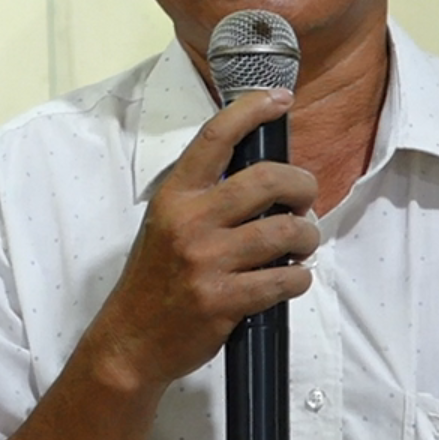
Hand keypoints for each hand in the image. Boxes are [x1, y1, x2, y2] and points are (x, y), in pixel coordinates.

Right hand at [78, 88, 318, 395]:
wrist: (131, 340)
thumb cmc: (155, 278)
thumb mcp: (167, 223)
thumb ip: (207, 197)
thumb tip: (266, 176)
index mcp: (175, 196)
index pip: (215, 138)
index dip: (251, 110)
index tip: (279, 99)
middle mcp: (190, 222)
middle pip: (267, 180)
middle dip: (302, 184)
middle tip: (305, 198)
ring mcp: (207, 262)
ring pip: (285, 232)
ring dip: (307, 236)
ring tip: (302, 243)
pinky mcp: (224, 300)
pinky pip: (284, 280)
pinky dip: (299, 278)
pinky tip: (291, 279)